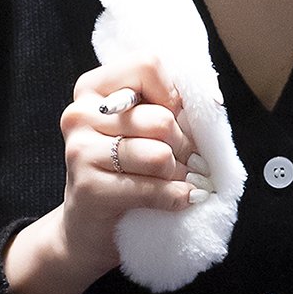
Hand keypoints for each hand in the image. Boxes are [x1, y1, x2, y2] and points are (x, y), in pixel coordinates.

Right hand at [3, 57, 211, 293]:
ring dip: (178, 174)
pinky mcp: (88, 188)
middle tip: (184, 161)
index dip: (174, 95)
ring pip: (159, 154)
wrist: (88, 228)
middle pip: (161, 118)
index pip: (148, 65)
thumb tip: (212, 100)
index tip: (176, 117)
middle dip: (184, 145)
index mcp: (93, 88)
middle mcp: (80, 113)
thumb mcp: (143, 129)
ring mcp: (80, 150)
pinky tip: (178, 200)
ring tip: (174, 180)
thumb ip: (170, 107)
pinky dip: (174, 197)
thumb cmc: (125, 171)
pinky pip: (152, 188)